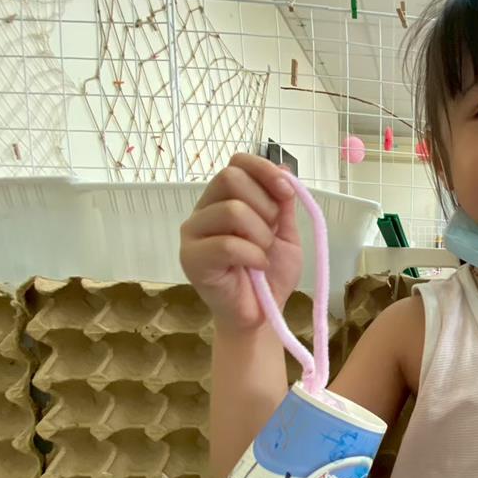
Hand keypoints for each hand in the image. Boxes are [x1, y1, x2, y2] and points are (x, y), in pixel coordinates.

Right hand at [180, 153, 302, 332]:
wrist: (263, 315)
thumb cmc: (270, 275)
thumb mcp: (286, 232)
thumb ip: (282, 202)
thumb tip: (282, 167)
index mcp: (225, 199)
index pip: (236, 163)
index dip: (264, 170)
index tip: (287, 191)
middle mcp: (204, 210)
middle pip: (230, 178)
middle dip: (265, 205)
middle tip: (271, 233)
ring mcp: (193, 233)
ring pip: (232, 209)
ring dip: (261, 234)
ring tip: (263, 254)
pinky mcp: (191, 259)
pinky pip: (227, 244)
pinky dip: (253, 255)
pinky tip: (257, 268)